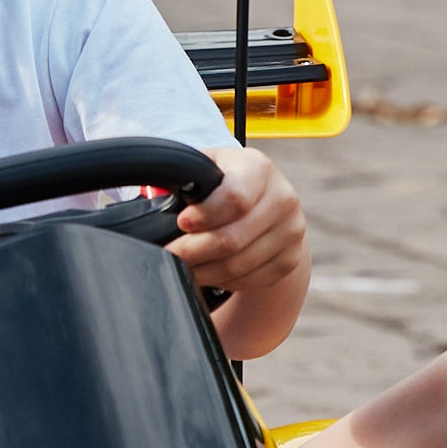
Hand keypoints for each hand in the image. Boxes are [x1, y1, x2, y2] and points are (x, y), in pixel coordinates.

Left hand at [167, 146, 307, 306]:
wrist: (264, 202)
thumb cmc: (224, 182)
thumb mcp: (208, 167)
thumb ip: (187, 176)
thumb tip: (155, 198)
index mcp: (259, 168)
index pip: (235, 198)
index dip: (205, 215)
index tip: (182, 223)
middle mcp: (283, 198)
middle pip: (233, 239)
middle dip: (194, 251)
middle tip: (171, 254)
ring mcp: (291, 231)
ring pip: (239, 265)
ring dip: (204, 271)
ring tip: (184, 266)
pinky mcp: (290, 259)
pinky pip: (250, 280)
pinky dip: (223, 280)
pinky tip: (209, 270)